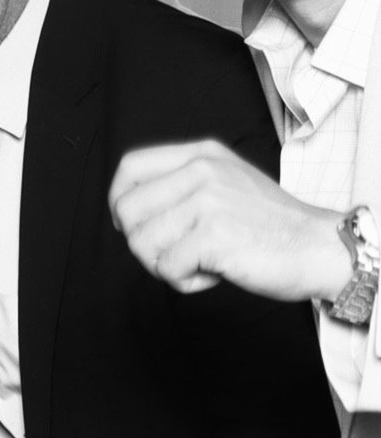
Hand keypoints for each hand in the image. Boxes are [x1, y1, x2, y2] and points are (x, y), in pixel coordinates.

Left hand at [109, 141, 349, 301]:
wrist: (318, 247)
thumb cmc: (270, 227)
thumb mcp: (226, 185)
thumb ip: (182, 187)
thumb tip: (128, 212)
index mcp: (201, 155)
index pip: (130, 168)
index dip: (120, 202)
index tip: (132, 226)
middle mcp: (201, 171)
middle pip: (127, 211)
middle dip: (142, 243)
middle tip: (175, 253)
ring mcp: (207, 200)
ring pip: (143, 243)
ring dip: (166, 266)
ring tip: (203, 262)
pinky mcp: (213, 234)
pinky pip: (167, 269)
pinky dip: (186, 282)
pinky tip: (216, 272)